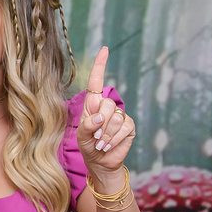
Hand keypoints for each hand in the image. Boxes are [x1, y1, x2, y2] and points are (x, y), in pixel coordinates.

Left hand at [77, 46, 134, 174]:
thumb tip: (100, 116)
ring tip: (101, 142)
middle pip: (107, 104)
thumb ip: (87, 126)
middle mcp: (107, 107)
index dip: (100, 66)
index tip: (105, 49)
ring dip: (106, 134)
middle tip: (95, 136)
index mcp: (92, 104)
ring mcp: (120, 115)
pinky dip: (114, 139)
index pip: (96, 81)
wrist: (100, 162)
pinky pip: (123, 128)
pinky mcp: (129, 126)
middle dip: (99, 123)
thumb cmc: (88, 146)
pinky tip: (108, 145)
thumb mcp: (82, 136)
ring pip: (115, 118)